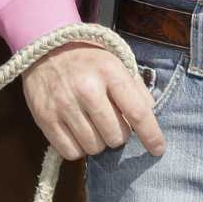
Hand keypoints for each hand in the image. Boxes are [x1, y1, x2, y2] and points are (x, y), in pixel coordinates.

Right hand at [21, 43, 164, 161]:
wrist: (44, 49)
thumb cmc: (88, 59)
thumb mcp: (116, 62)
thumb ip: (136, 89)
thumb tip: (149, 116)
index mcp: (109, 72)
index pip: (137, 112)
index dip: (151, 136)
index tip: (158, 149)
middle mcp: (86, 88)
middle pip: (116, 136)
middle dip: (119, 135)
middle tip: (111, 122)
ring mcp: (63, 104)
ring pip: (94, 147)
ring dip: (98, 142)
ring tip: (92, 125)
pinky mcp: (44, 117)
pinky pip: (71, 152)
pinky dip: (78, 148)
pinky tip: (77, 132)